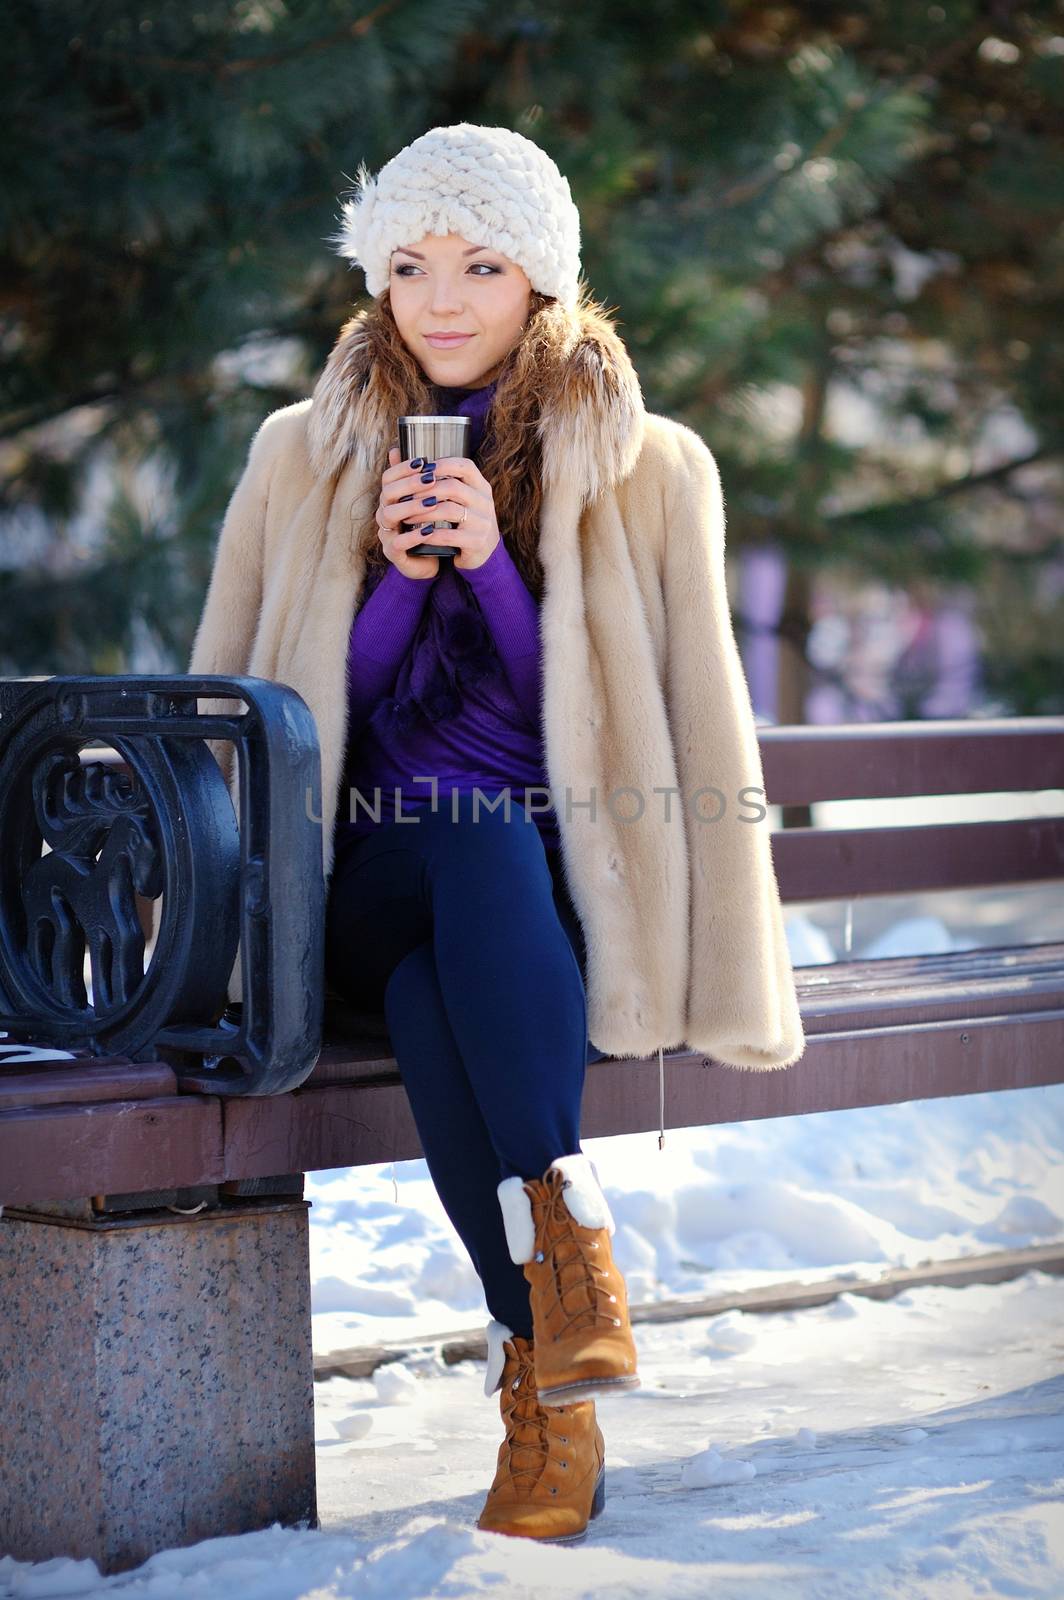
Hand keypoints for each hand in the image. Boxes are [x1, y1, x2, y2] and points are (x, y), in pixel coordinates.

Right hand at [375, 447, 441, 578]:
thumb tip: (406, 449)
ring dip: (411, 507)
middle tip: (431, 479)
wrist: (430, 559)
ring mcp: (387, 533)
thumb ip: (420, 479)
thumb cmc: (426, 526)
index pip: (388, 477)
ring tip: (433, 503)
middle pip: (387, 493)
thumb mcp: (425, 501)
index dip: (403, 468)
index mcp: (391, 499)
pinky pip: (398, 543)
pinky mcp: (394, 553)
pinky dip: (414, 536)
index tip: (423, 462)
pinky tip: (429, 530)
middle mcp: (385, 514)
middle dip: (410, 484)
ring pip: (390, 515)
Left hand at [404, 454, 500, 572]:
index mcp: (482, 487)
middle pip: (453, 487)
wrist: (483, 555)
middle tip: (406, 496)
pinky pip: (448, 535)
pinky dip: (430, 534)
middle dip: (425, 490)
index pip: (465, 467)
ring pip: (448, 510)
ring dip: (423, 513)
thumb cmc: (464, 521)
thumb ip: (441, 480)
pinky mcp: (476, 542)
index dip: (442, 464)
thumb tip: (398, 453)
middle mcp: (485, 503)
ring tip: (407, 516)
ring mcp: (483, 523)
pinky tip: (418, 534)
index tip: (422, 470)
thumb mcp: (462, 499)